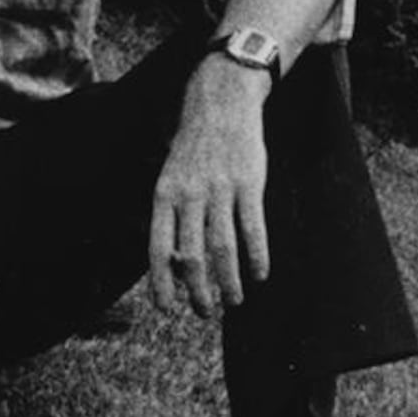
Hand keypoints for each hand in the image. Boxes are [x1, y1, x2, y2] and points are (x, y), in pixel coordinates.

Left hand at [148, 78, 272, 316]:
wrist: (220, 104)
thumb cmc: (193, 149)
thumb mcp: (170, 177)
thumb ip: (171, 215)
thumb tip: (176, 262)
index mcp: (163, 196)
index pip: (157, 248)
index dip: (161, 282)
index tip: (166, 308)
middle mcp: (188, 196)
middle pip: (192, 256)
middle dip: (198, 291)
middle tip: (205, 312)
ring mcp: (220, 190)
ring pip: (223, 248)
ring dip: (229, 281)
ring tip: (234, 301)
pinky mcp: (249, 185)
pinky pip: (253, 228)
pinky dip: (257, 256)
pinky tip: (260, 275)